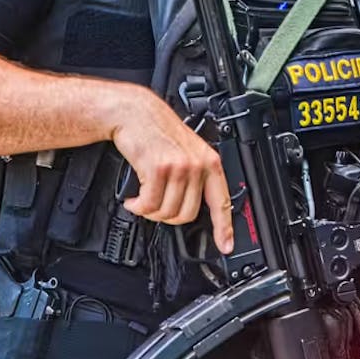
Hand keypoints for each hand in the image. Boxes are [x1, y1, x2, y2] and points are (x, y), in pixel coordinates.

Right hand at [106, 85, 233, 253]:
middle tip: (156, 209)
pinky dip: (138, 207)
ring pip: (167, 211)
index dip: (224, 228)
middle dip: (168, 218)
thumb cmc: (158, 132)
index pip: (221, 202)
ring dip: (150, 212)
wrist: (135, 113)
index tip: (226, 245)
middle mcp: (197, 165)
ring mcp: (179, 167)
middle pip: (187, 214)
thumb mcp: (188, 151)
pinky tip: (133, 199)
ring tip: (142, 201)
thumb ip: (196, 176)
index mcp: (209, 162)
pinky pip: (149, 204)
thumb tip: (194, 206)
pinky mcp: (158, 169)